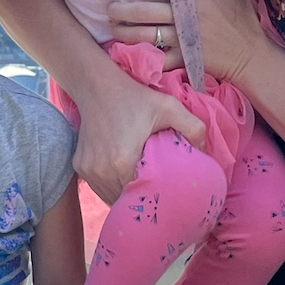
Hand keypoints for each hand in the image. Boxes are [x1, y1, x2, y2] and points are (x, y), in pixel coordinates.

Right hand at [65, 65, 205, 204]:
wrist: (97, 86)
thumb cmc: (134, 97)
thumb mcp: (169, 106)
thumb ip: (193, 127)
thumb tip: (204, 152)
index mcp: (123, 161)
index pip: (142, 194)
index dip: (156, 195)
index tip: (166, 192)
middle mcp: (102, 170)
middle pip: (126, 198)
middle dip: (141, 197)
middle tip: (156, 192)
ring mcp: (89, 170)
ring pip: (110, 196)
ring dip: (125, 194)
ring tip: (140, 188)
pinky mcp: (80, 166)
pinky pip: (99, 187)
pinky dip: (111, 186)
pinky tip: (123, 178)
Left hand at [112, 0, 273, 89]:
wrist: (251, 55)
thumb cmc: (243, 19)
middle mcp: (186, 13)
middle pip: (145, 10)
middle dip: (122, 9)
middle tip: (109, 8)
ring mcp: (184, 37)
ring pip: (146, 33)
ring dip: (125, 31)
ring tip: (114, 27)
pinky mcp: (184, 58)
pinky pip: (158, 57)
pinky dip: (143, 56)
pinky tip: (129, 52)